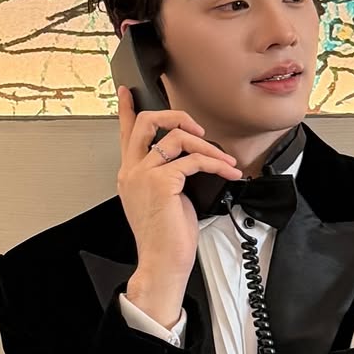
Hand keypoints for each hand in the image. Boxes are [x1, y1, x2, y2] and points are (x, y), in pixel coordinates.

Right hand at [116, 85, 241, 291]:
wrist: (162, 262)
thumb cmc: (165, 238)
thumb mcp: (163, 200)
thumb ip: (166, 176)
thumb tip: (190, 160)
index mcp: (129, 174)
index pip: (125, 134)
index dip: (127, 109)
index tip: (128, 92)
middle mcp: (132, 171)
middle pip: (148, 122)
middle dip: (176, 116)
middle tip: (196, 126)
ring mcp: (144, 175)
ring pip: (177, 138)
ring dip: (208, 146)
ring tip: (224, 159)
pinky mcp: (162, 182)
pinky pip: (194, 160)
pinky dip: (216, 163)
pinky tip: (228, 170)